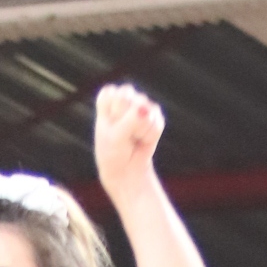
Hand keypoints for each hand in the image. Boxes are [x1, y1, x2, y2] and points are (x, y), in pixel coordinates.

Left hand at [94, 82, 165, 200]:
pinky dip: (150, 136)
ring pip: (146, 111)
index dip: (115, 114)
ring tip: (132, 138)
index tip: (111, 127)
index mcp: (109, 97)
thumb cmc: (113, 152)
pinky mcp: (155, 115)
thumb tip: (146, 110)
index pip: (116, 96)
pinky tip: (142, 140)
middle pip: (132, 100)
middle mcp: (126, 96)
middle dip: (128, 122)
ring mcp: (142, 104)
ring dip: (139, 131)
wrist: (125, 170)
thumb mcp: (115, 137)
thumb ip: (130, 120)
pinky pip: (157, 122)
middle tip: (122, 134)